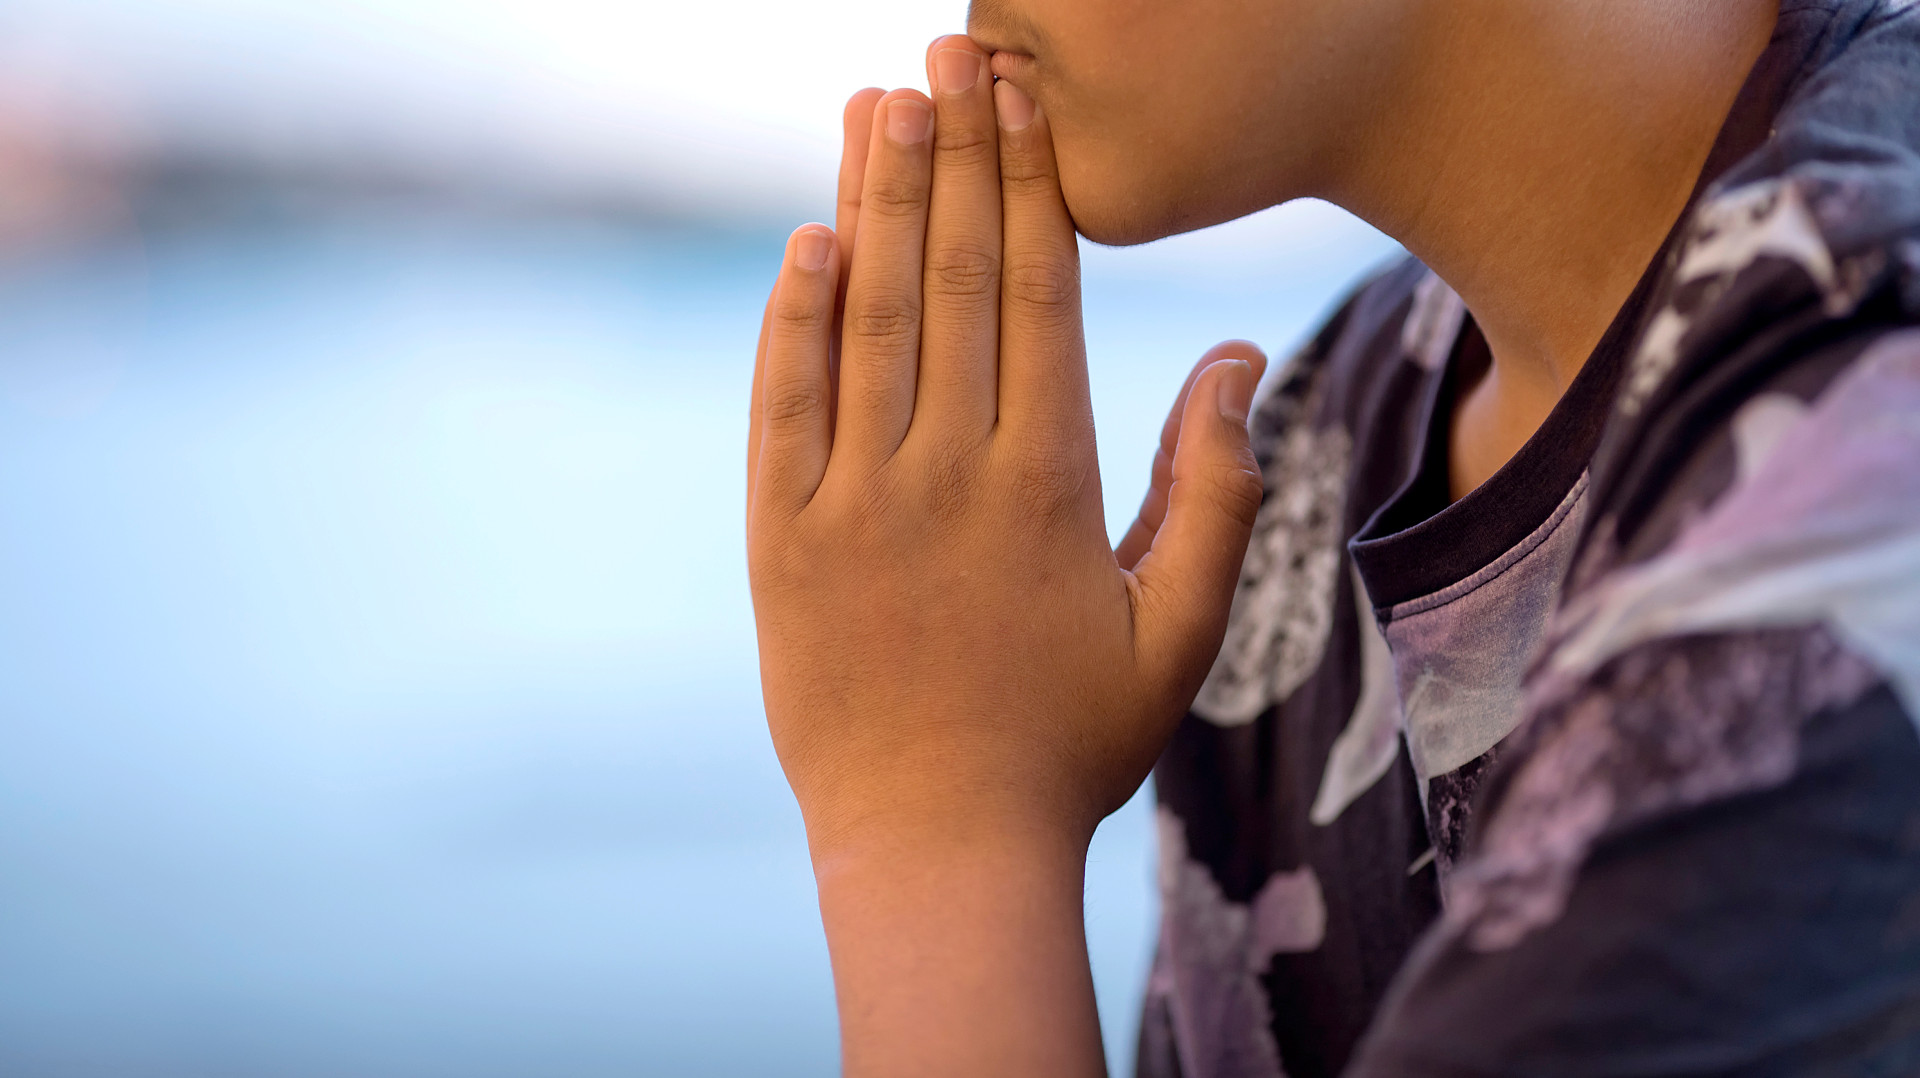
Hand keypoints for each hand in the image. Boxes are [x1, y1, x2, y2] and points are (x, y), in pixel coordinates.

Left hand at [744, 34, 1265, 1074]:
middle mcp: (948, 475)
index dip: (1029, 184)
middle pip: (952, 281)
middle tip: (949, 52)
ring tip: (877, 104)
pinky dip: (791, 322)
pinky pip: (783, 409)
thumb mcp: (1176, 631)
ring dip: (872, 205)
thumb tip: (1233, 357)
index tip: (1021, 97)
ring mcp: (856, 504)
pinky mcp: (783, 543)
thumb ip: (1215, 490)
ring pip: (866, 323)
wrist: (938, 846)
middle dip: (953, 156)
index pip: (1036, 296)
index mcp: (1048, 485)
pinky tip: (806, 243)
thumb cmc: (1071, 745)